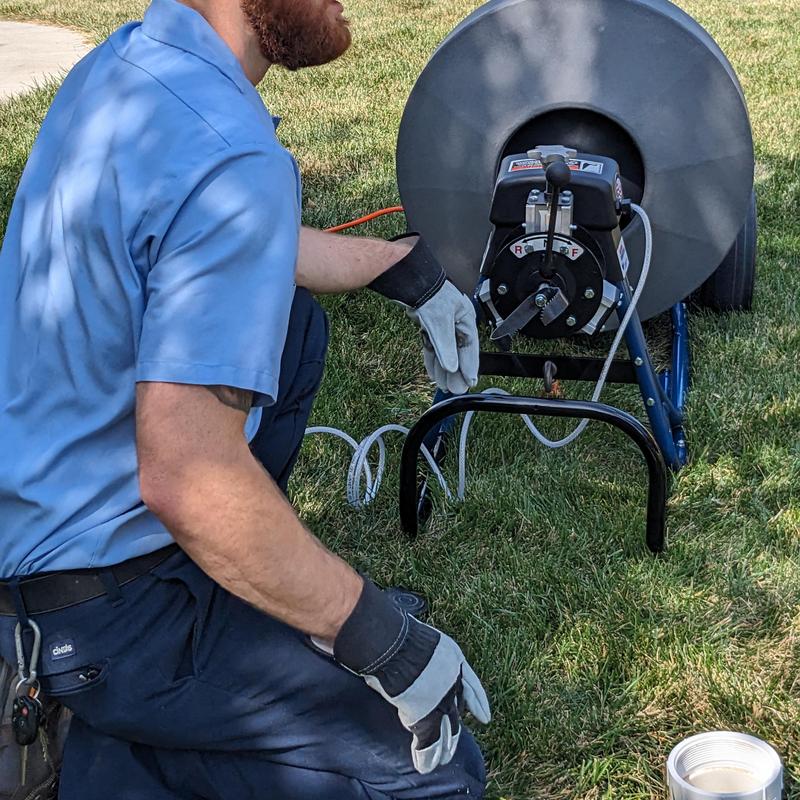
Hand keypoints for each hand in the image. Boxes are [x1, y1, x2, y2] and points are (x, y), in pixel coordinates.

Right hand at [333, 580, 490, 773]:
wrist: (393, 644)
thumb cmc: (401, 635)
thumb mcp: (426, 641)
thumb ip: (427, 657)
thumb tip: (415, 662)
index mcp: (455, 660)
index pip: (472, 687)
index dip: (477, 703)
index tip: (484, 717)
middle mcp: (453, 682)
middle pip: (457, 711)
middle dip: (455, 728)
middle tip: (454, 742)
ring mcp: (441, 700)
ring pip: (447, 731)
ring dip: (444, 748)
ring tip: (442, 760)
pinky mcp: (425, 717)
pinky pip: (428, 741)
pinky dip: (425, 755)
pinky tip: (424, 765)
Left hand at [407, 280, 478, 394]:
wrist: (412, 282)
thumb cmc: (431, 294)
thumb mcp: (441, 324)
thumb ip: (446, 347)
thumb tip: (451, 366)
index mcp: (466, 319)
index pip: (470, 348)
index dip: (469, 366)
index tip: (469, 381)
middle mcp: (456, 322)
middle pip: (458, 352)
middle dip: (456, 372)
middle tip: (456, 388)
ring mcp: (442, 324)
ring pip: (445, 351)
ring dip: (444, 369)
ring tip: (445, 385)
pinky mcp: (430, 325)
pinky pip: (433, 347)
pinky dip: (433, 360)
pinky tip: (434, 373)